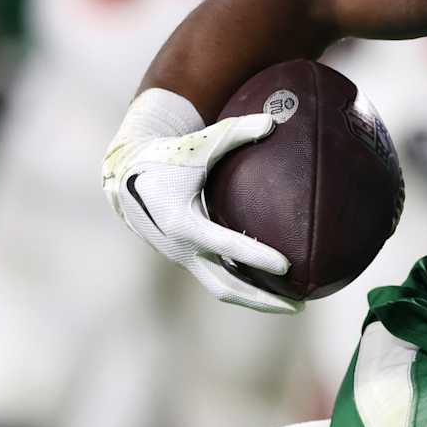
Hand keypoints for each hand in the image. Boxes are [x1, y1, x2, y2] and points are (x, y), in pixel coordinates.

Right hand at [102, 90, 299, 313]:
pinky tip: (273, 287)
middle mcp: (181, 247)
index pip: (226, 246)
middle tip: (300, 305)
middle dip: (263, 299)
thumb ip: (236, 132)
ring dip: (256, 299)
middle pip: (226, 286)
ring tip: (294, 304)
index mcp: (182, 222)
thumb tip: (273, 122)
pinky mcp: (185, 258)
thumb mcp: (198, 144)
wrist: (125, 176)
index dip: (257, 256)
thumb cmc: (167, 156)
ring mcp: (182, 257)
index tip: (287, 266)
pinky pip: (217, 278)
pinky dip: (244, 285)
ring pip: (222, 288)